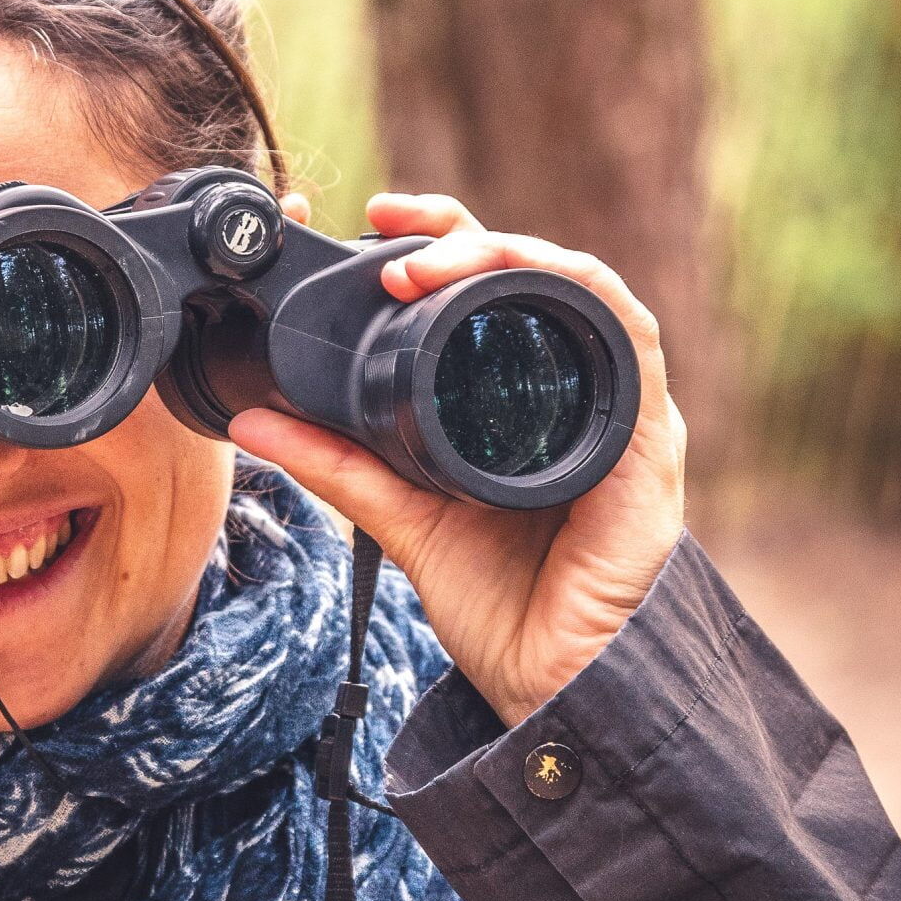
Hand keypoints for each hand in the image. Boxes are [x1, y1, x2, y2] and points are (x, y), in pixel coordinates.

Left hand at [232, 193, 686, 727]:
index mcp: (523, 399)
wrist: (549, 685)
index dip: (444, 237)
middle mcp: (578, 393)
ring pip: (587, 294)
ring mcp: (620, 415)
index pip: (494, 288)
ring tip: (441, 262)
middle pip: (539, 275)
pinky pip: (633, 354)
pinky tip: (541, 288)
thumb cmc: (499, 602)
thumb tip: (254, 417)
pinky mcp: (647, 450)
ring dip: (517, 257)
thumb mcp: (400, 517)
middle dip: (469, 234)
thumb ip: (337, 465)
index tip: (380, 215)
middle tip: (397, 231)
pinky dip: (587, 307)